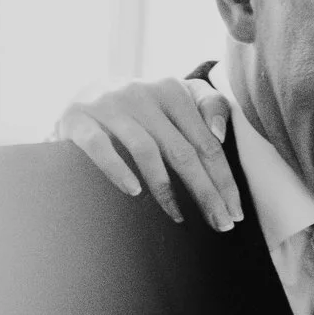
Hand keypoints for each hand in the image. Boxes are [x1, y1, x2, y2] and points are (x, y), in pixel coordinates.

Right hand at [56, 76, 240, 230]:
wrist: (83, 95)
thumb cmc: (143, 107)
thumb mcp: (179, 97)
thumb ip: (210, 105)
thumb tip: (220, 134)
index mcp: (172, 90)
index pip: (206, 142)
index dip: (223, 180)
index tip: (235, 213)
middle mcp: (142, 94)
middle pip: (181, 150)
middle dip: (204, 191)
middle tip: (219, 224)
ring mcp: (109, 105)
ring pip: (145, 149)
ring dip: (165, 188)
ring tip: (179, 216)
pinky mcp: (79, 120)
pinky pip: (99, 146)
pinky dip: (117, 169)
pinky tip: (133, 190)